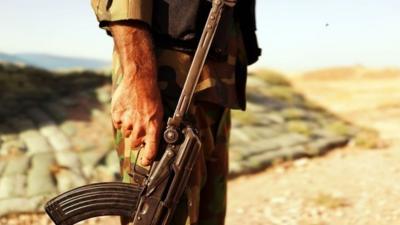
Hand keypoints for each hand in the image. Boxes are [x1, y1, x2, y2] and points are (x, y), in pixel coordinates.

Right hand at [110, 21, 162, 165]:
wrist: (139, 78)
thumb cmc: (151, 94)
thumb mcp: (158, 112)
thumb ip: (153, 128)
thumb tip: (150, 140)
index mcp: (153, 126)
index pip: (150, 150)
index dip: (147, 159)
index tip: (145, 162)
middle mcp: (140, 126)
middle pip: (135, 144)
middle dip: (137, 140)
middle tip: (139, 128)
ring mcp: (128, 122)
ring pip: (126, 134)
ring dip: (129, 128)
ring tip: (134, 114)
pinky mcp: (117, 116)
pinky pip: (118, 125)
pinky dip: (121, 120)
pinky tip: (127, 110)